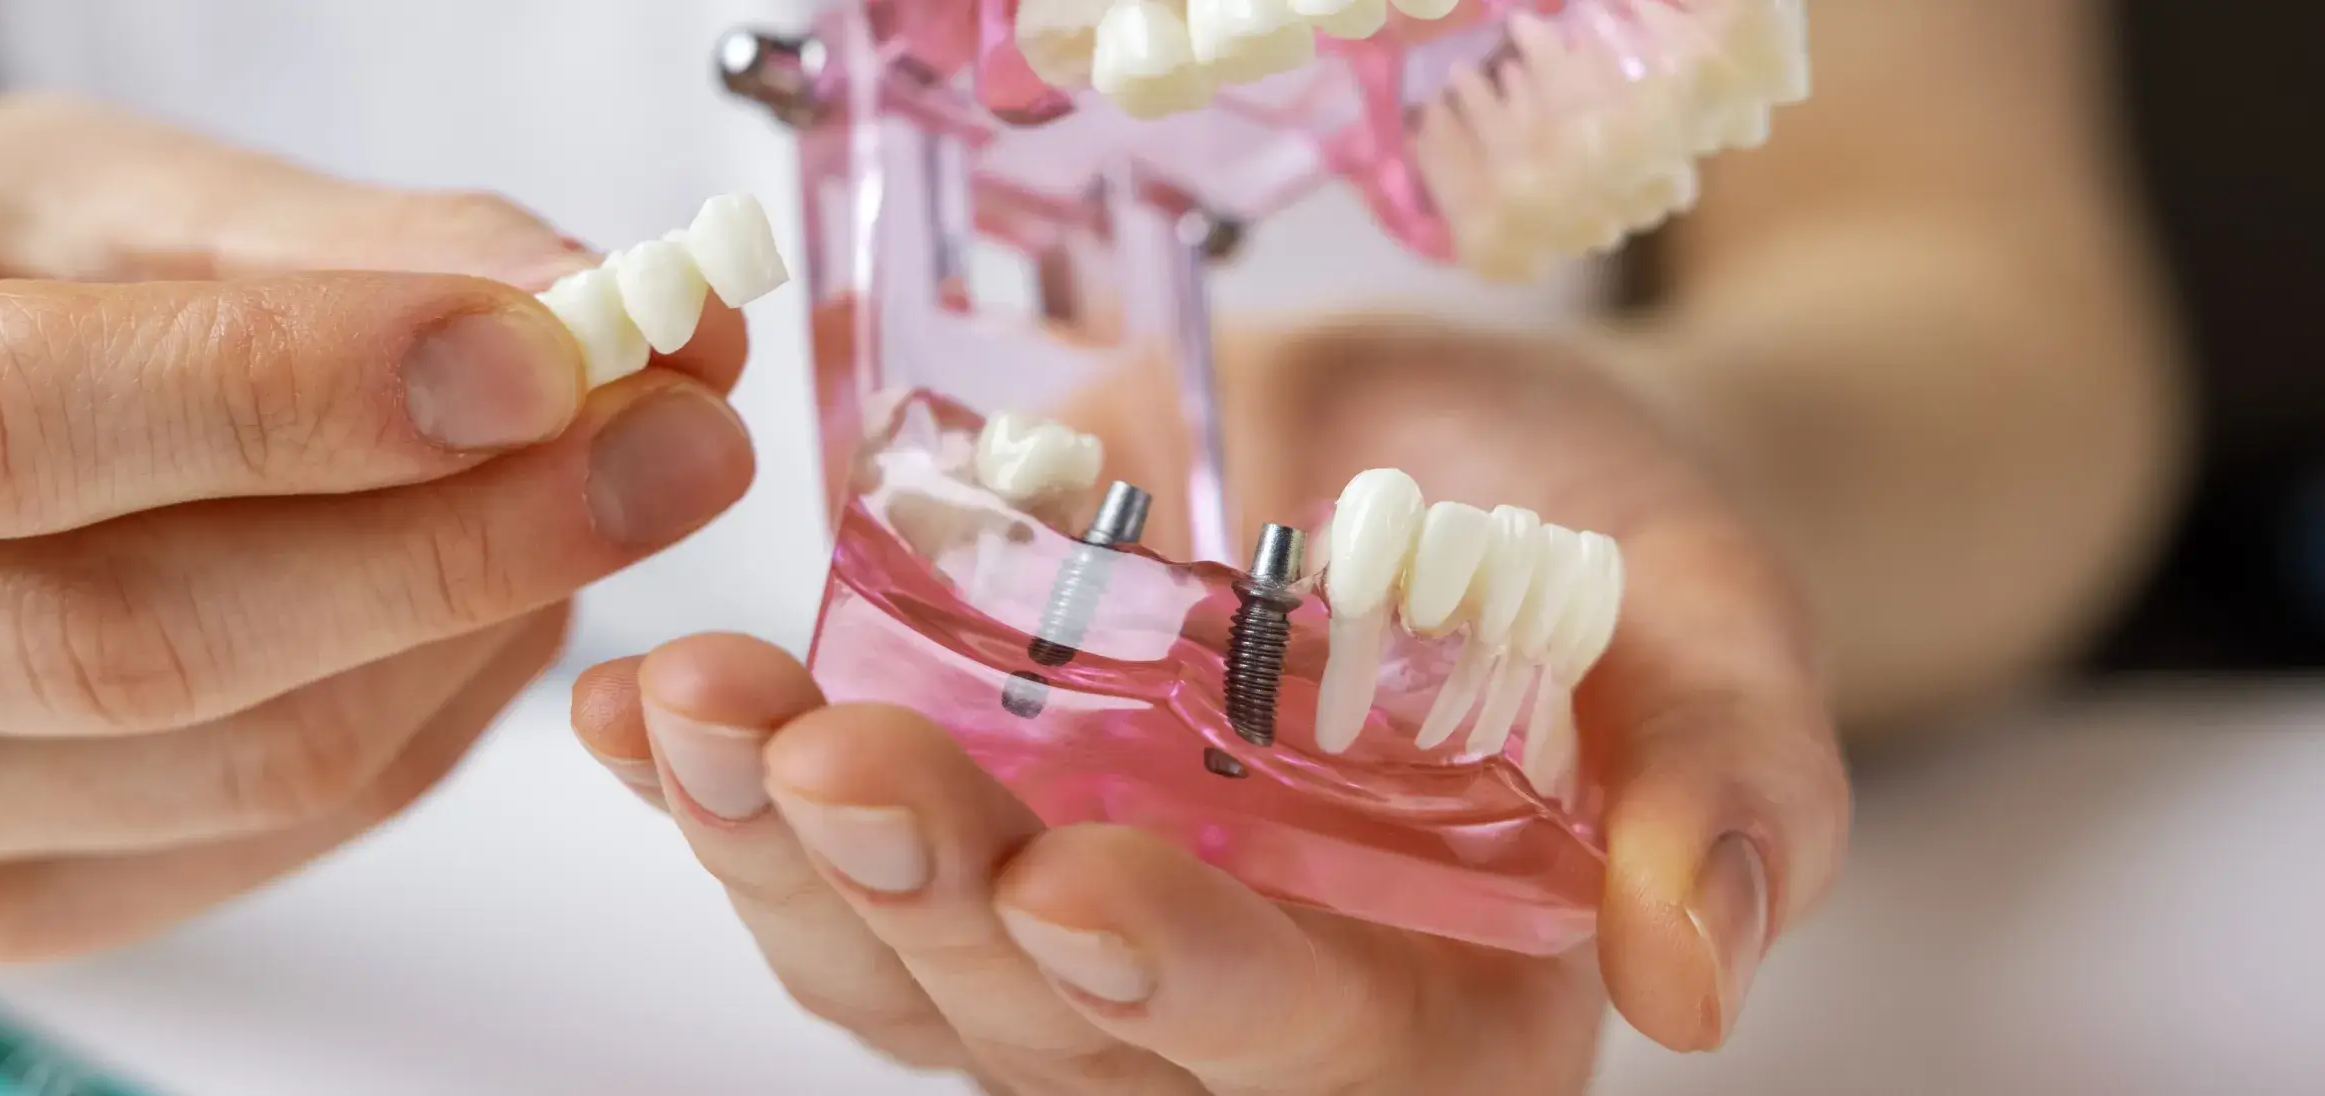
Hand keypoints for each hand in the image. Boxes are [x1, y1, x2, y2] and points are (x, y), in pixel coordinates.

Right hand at [0, 95, 759, 960]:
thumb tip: (602, 312)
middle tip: (683, 438)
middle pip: (132, 636)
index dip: (301, 399)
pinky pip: (260, 845)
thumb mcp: (117, 195)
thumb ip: (350, 252)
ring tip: (599, 494)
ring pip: (231, 762)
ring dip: (473, 630)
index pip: (3, 422)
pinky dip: (423, 721)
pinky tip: (482, 605)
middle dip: (460, 538)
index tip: (551, 353)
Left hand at [570, 317, 1848, 1092]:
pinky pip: (814, 857)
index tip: (1076, 887)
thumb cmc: (1604, 545)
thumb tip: (1700, 973)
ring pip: (896, 962)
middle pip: (1048, 1022)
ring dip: (775, 849)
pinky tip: (645, 711)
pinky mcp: (960, 833)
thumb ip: (1729, 784)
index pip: (1302, 1048)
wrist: (1453, 450)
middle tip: (832, 759)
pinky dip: (715, 787)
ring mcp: (1069, 929)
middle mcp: (1226, 1012)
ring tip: (699, 713)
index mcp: (1429, 1015)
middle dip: (926, 896)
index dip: (1188, 985)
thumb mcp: (1711, 621)